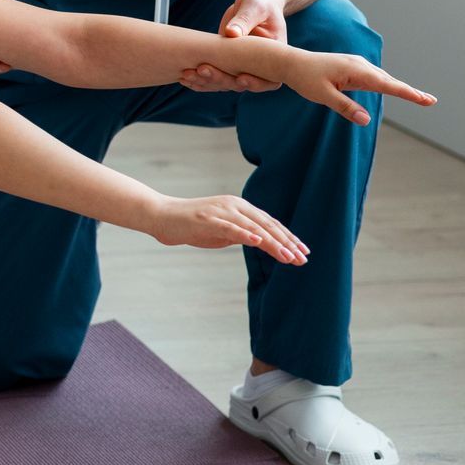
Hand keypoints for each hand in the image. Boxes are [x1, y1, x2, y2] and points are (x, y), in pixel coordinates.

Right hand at [144, 194, 307, 264]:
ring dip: (273, 243)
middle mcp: (234, 206)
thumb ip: (239, 234)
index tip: (302, 251)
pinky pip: (232, 228)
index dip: (288, 237)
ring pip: (254, 228)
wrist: (161, 216)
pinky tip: (259, 242)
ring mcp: (222, 212)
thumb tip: (257, 242)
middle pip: (267, 225)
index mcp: (239, 208)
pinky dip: (246, 235)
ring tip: (288, 256)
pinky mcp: (208, 219)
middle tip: (303, 258)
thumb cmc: (189, 225)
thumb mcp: (220, 231)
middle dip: (287, 242)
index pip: (269, 223)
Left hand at [179, 0, 288, 92]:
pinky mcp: (226, 64)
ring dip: (206, 82)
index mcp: (273, 56)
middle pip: (241, 84)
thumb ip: (244, 20)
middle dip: (221, 79)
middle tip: (202, 69)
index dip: (256, 83)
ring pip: (225, 83)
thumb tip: (231, 33)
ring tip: (187, 75)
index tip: (241, 78)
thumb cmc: (260, 3)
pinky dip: (200, 80)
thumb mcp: (255, 7)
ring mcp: (240, 67)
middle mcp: (257, 67)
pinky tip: (184, 78)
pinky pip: (214, 77)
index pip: (270, 80)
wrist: (253, 4)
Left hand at [285, 51, 436, 125]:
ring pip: (382, 78)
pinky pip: (374, 77)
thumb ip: (345, 107)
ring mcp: (357, 65)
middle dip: (409, 91)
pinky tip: (393, 89)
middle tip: (431, 101)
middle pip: (389, 81)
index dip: (408, 93)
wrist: (291, 62)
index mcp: (355, 70)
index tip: (426, 99)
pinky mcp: (352, 68)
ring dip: (400, 88)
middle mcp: (360, 65)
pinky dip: (387, 84)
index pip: (387, 85)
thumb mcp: (322, 96)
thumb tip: (366, 120)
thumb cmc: (305, 79)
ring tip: (419, 98)